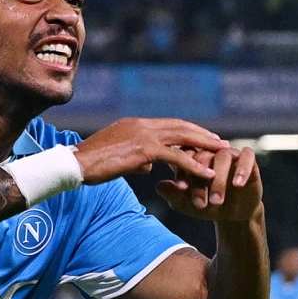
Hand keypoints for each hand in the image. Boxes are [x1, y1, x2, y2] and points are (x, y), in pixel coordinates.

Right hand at [73, 118, 227, 186]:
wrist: (76, 164)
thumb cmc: (91, 164)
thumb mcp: (118, 159)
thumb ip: (136, 159)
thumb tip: (148, 166)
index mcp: (135, 124)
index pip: (169, 125)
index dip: (188, 131)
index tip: (203, 137)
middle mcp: (142, 125)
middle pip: (180, 126)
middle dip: (202, 134)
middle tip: (220, 142)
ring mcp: (144, 134)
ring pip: (183, 137)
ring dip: (205, 145)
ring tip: (222, 153)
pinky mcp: (144, 149)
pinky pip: (176, 157)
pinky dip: (194, 165)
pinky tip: (208, 174)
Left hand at [157, 145, 261, 222]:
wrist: (232, 215)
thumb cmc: (206, 206)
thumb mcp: (187, 204)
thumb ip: (173, 194)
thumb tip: (159, 186)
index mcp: (193, 157)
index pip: (184, 155)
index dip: (183, 170)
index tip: (181, 188)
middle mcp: (210, 152)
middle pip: (203, 156)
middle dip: (200, 181)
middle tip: (200, 203)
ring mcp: (229, 153)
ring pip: (223, 157)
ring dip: (219, 181)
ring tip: (216, 201)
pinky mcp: (247, 159)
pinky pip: (247, 157)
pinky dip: (242, 169)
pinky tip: (237, 185)